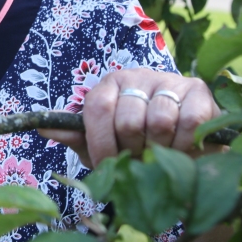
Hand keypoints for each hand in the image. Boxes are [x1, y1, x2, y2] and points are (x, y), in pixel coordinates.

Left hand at [39, 68, 220, 167]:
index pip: (97, 108)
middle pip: (128, 120)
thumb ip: (74, 135)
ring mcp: (170, 80)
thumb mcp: (100, 144)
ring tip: (160, 155)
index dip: (100, 143)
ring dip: (159, 150)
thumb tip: (41, 128)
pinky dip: (185, 145)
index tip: (107, 165)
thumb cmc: (135, 146)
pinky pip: (189, 122)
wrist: (183, 154)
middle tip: (140, 160)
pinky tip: (183, 150)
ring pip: (158, 121)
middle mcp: (138, 76)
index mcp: (110, 84)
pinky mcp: (199, 92)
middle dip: (133, 151)